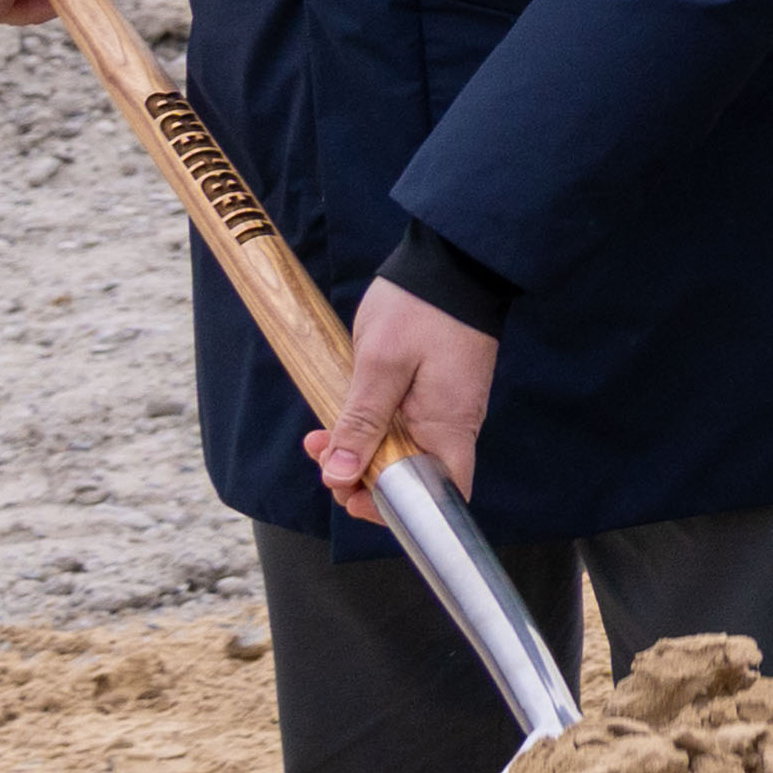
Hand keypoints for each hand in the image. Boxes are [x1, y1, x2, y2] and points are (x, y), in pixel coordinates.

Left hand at [311, 277, 495, 506]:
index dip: (397, 510)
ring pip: (400, 454)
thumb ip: (361, 421)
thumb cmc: (420, 307)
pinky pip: (400, 428)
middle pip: (412, 479)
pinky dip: (368, 430)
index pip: (439, 495)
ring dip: (359, 453)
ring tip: (321, 436)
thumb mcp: (380, 364)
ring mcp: (443, 410)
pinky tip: (340, 417)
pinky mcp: (432, 395)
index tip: (354, 497)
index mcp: (449, 425)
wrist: (450, 262)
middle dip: (362, 480)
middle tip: (324, 463)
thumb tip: (341, 475)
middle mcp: (452, 425)